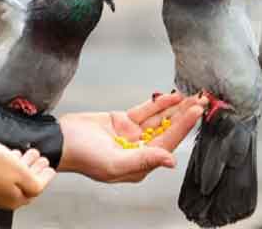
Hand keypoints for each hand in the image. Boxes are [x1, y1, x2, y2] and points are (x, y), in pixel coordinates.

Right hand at [0, 143, 55, 208]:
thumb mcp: (21, 173)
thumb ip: (34, 182)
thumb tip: (41, 184)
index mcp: (15, 199)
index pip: (37, 188)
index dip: (45, 176)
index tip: (50, 167)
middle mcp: (4, 198)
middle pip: (26, 183)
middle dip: (35, 169)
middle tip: (41, 158)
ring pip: (14, 178)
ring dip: (24, 164)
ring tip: (29, 153)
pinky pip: (3, 174)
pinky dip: (11, 165)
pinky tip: (12, 155)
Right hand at [58, 92, 206, 182]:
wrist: (60, 139)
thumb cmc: (81, 156)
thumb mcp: (114, 163)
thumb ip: (143, 160)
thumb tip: (170, 161)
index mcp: (139, 164)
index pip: (167, 143)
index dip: (183, 127)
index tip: (196, 113)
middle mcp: (139, 150)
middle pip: (168, 130)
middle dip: (184, 116)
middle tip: (201, 101)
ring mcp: (132, 134)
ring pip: (159, 119)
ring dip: (175, 108)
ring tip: (192, 96)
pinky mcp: (123, 121)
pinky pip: (146, 111)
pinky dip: (159, 103)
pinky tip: (172, 96)